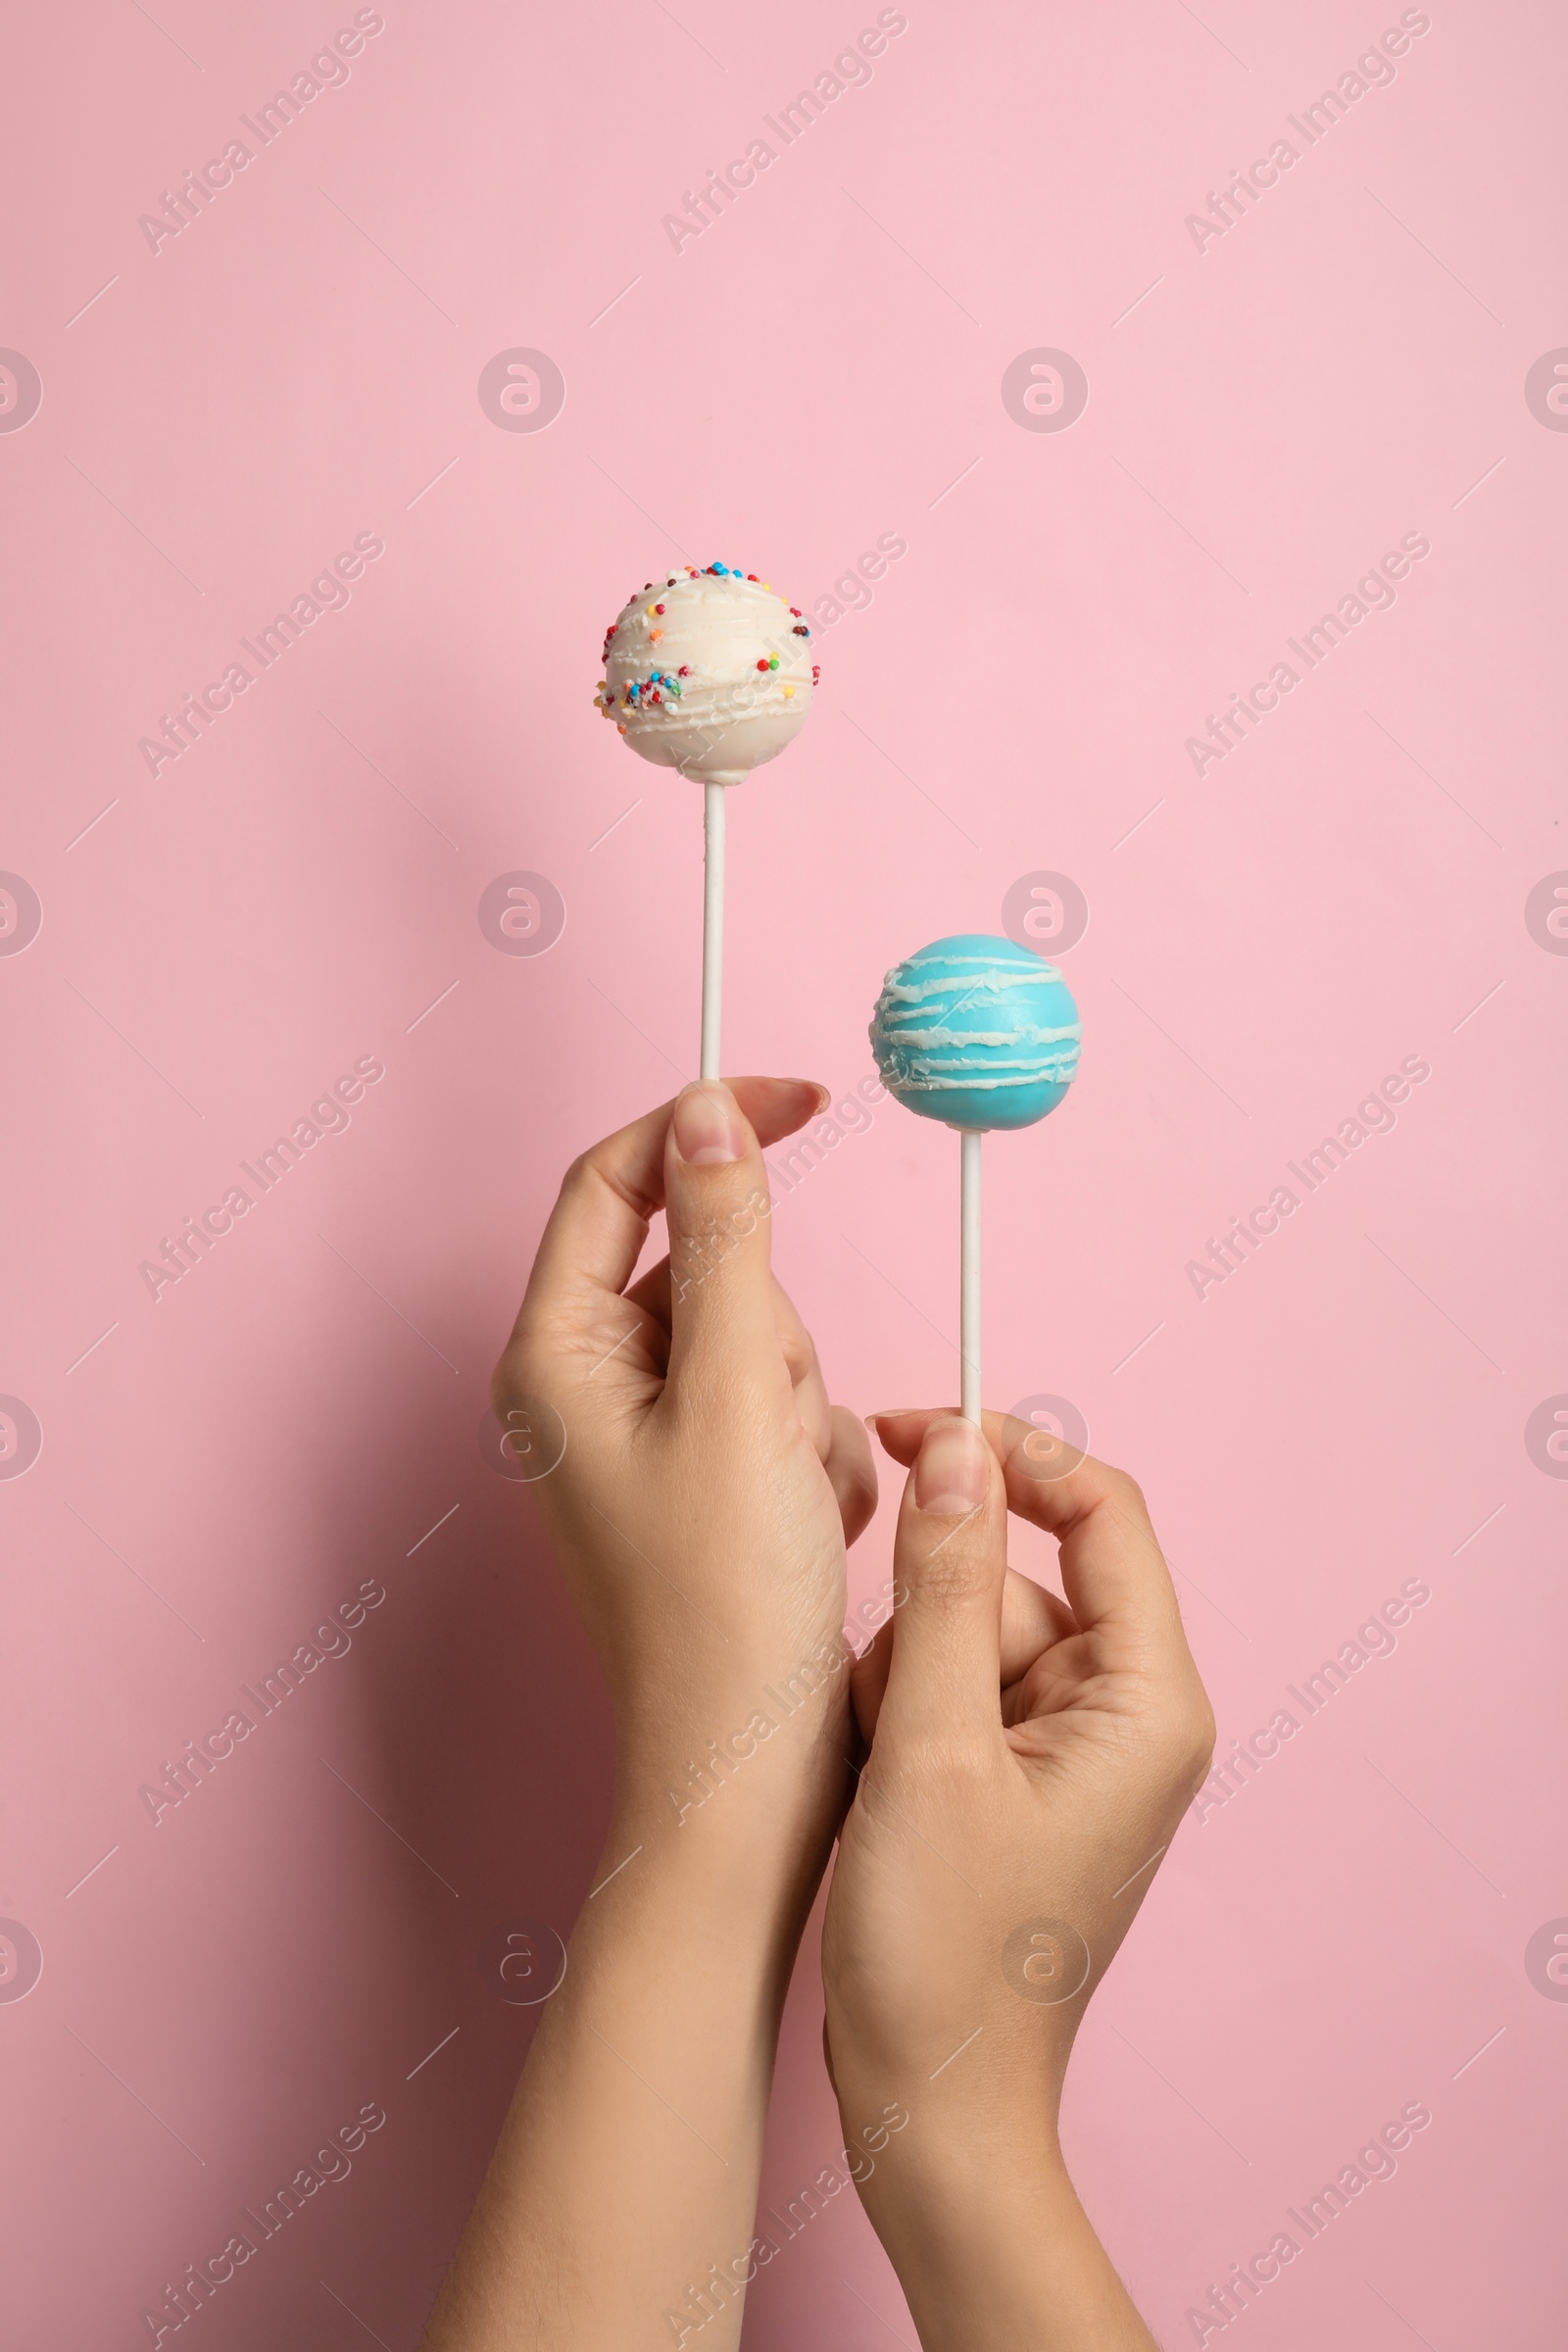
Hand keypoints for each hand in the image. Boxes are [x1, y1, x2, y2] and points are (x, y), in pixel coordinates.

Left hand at [492, 1076, 876, 1843]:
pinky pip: (788, 1410)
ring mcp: (648, 1440)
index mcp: (554, 1355)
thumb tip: (709, 1111)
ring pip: (763, 1338)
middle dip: (773, 1328)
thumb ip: (730, 1242)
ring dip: (804, 1403)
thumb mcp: (739, 1398)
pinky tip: (808, 1533)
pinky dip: (818, 1459)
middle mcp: (586, 1389)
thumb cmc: (727, 1608)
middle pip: (706, 1263)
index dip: (705, 1124)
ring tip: (790, 1497)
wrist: (751, 1777)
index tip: (805, 1095)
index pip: (616, 1180)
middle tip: (773, 1424)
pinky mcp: (705, 1483)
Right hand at [820, 1409, 1214, 2350]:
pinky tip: (881, 1790)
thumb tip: (955, 1446)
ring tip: (884, 1774)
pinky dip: (903, 1717)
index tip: (909, 1430)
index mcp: (1148, 1700)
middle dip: (931, 1616)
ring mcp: (1075, 1750)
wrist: (931, 2109)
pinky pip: (955, 1689)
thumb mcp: (929, 1746)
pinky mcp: (1024, 1779)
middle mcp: (1128, 1714)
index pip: (1101, 1511)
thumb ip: (942, 1584)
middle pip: (1020, 1576)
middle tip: (889, 1714)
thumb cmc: (942, 1956)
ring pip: (971, 1631)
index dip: (1007, 1452)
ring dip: (905, 1675)